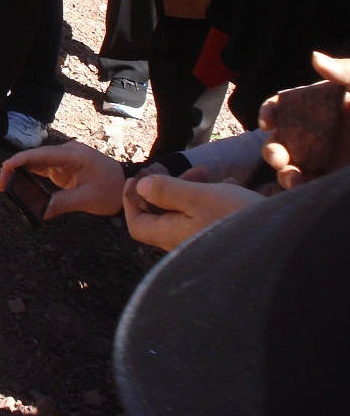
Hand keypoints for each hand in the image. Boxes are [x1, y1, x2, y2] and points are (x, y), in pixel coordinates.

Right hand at [0, 141, 125, 218]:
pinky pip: (42, 171)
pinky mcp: (63, 169)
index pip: (42, 154)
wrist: (128, 186)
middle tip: (0, 184)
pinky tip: (19, 185)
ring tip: (4, 185)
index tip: (5, 168)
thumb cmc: (112, 189)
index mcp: (73, 155)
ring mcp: (63, 161)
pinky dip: (30, 177)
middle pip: (35, 158)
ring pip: (36, 164)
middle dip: (15, 168)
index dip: (21, 160)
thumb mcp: (88, 199)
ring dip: (20, 173)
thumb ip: (63, 203)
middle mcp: (65, 154)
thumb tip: (40, 212)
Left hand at [123, 170, 263, 250]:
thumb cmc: (237, 217)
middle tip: (184, 171)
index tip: (137, 179)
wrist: (284, 244)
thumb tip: (140, 188)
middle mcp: (185, 245)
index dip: (132, 202)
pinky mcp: (225, 242)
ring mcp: (205, 245)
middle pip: (163, 216)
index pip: (137, 225)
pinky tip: (230, 186)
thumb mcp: (199, 197)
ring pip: (188, 214)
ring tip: (209, 174)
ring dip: (193, 190)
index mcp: (171, 236)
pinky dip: (213, 200)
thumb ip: (166, 191)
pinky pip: (210, 218)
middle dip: (169, 188)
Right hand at [260, 51, 349, 188]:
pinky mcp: (333, 177)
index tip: (270, 122)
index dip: (269, 113)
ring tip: (291, 178)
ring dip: (283, 173)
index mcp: (313, 107)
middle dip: (271, 150)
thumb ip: (344, 72)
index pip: (280, 107)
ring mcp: (323, 157)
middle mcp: (312, 133)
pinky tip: (301, 187)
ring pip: (289, 166)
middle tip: (278, 156)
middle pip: (279, 140)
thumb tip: (316, 58)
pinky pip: (309, 184)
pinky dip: (299, 187)